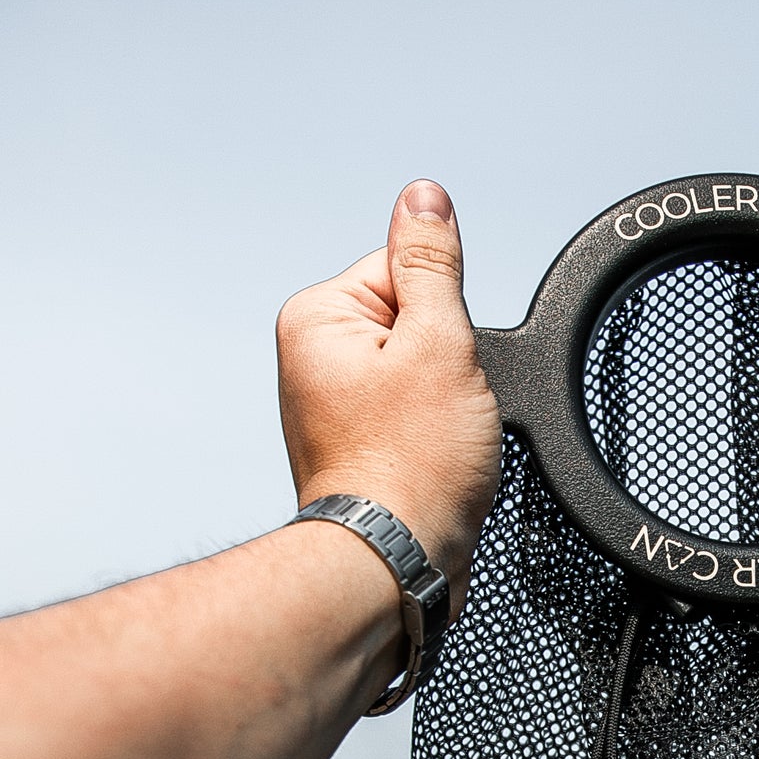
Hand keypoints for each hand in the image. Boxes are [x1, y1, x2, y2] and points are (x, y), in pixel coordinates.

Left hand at [276, 180, 502, 607]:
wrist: (396, 562)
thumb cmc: (412, 468)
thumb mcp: (439, 343)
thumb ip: (433, 262)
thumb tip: (424, 196)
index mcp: (317, 317)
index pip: (407, 269)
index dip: (446, 316)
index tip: (440, 367)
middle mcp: (311, 356)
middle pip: (413, 320)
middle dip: (445, 363)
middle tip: (439, 413)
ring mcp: (329, 405)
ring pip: (418, 372)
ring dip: (443, 405)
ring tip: (432, 445)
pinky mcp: (353, 446)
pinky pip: (410, 416)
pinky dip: (432, 437)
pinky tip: (428, 465)